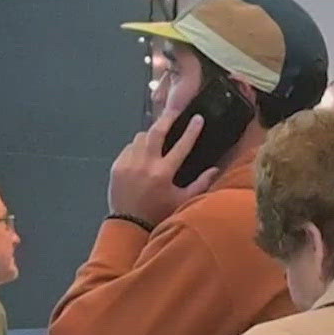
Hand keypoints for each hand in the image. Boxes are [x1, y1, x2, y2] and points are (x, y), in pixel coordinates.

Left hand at [107, 106, 221, 223]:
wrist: (128, 225)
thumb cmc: (158, 214)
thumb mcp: (182, 201)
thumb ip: (200, 183)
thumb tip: (215, 169)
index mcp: (164, 173)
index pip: (181, 146)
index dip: (191, 131)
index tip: (198, 118)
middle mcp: (146, 164)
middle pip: (157, 132)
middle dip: (167, 118)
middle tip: (174, 110)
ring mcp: (129, 163)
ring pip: (140, 138)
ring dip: (150, 136)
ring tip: (156, 139)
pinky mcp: (117, 165)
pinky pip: (129, 148)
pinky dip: (137, 148)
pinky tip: (142, 155)